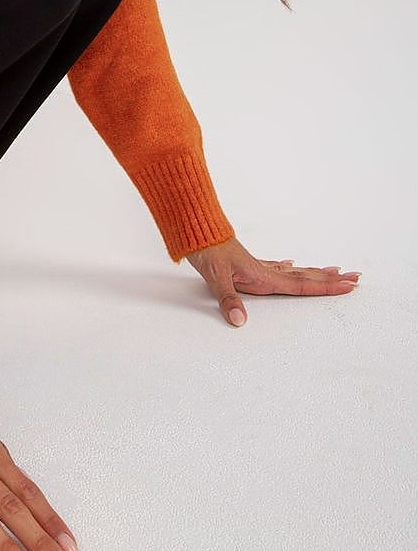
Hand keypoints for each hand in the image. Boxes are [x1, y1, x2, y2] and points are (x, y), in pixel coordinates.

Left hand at [183, 235, 361, 325]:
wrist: (194, 229)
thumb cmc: (206, 250)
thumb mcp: (216, 276)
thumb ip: (229, 299)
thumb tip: (239, 321)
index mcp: (264, 276)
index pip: (302, 284)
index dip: (326, 287)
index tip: (348, 284)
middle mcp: (265, 271)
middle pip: (305, 276)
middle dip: (330, 279)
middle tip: (355, 278)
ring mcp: (257, 266)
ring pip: (294, 271)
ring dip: (314, 273)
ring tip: (334, 271)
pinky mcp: (247, 263)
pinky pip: (274, 267)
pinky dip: (286, 267)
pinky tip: (289, 264)